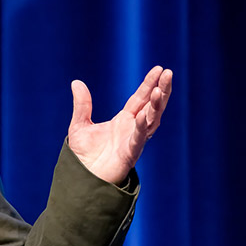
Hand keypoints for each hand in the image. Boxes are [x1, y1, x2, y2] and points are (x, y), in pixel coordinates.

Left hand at [67, 65, 172, 184]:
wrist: (81, 177)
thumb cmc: (83, 155)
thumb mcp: (80, 125)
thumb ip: (82, 105)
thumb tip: (76, 82)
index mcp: (124, 120)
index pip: (140, 98)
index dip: (149, 84)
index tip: (159, 69)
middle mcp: (133, 128)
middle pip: (151, 106)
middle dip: (161, 90)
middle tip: (169, 73)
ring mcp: (134, 140)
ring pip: (151, 120)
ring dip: (156, 106)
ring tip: (160, 90)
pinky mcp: (130, 153)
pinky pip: (138, 138)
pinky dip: (141, 127)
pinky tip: (143, 115)